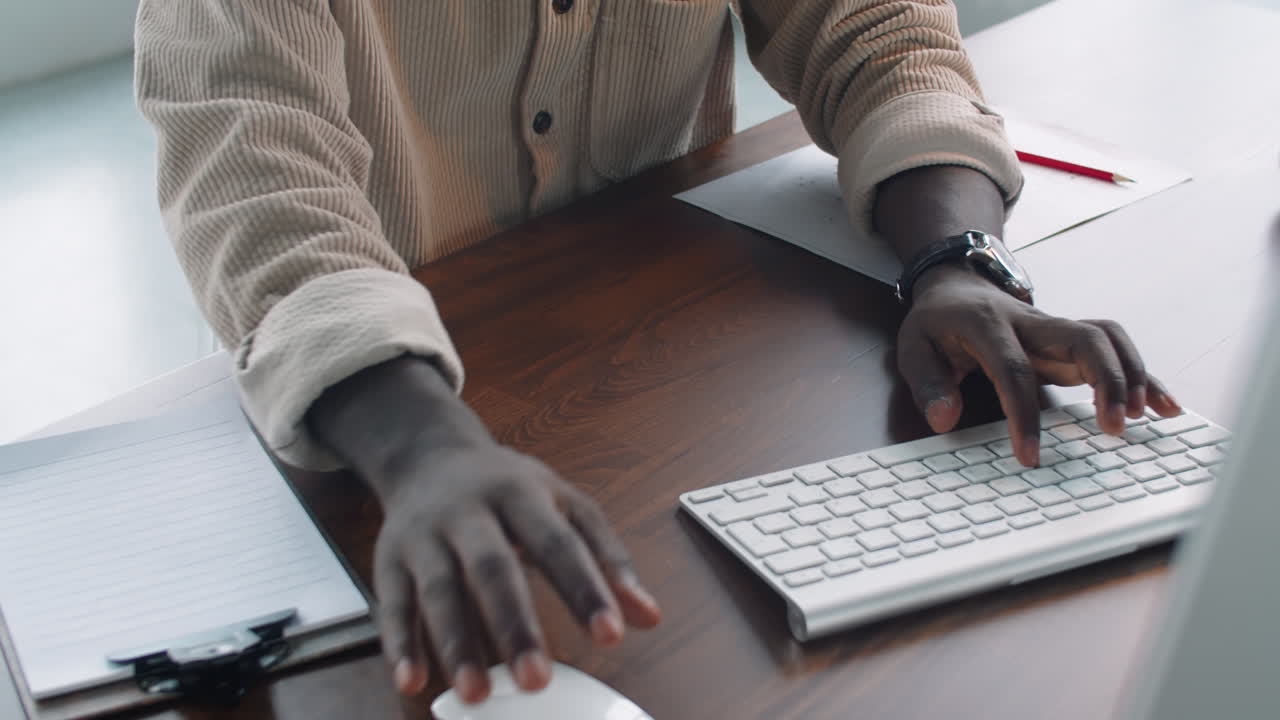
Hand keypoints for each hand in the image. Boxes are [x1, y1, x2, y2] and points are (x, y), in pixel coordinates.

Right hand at [307, 357, 661, 703]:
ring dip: (455, 643)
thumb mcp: (565, 505)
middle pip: (492, 568)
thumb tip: (648, 616)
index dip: (584, 590)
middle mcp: (470, 511)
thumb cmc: (507, 487)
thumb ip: (607, 559)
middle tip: (537, 681)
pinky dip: (400, 643)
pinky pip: (392, 602)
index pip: (558, 544)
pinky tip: (412, 680)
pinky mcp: (390, 558)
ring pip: (438, 590)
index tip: (611, 636)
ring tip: (477, 693)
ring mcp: (426, 534)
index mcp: (522, 494)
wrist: (428, 454)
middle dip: (514, 625)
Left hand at [896, 265, 1181, 466]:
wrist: (957, 286)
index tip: (1030, 456)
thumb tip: (944, 419)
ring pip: (1107, 338)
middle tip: (1114, 428)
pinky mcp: (1071, 341)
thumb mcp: (913, 348)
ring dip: (1132, 374)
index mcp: (988, 326)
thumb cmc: (937, 323)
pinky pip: (1115, 350)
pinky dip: (1144, 376)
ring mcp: (1056, 330)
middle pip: (1083, 338)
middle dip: (1107, 380)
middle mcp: (1032, 323)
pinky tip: (1164, 406)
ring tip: (1143, 418)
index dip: (1023, 415)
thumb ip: (928, 384)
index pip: (1013, 370)